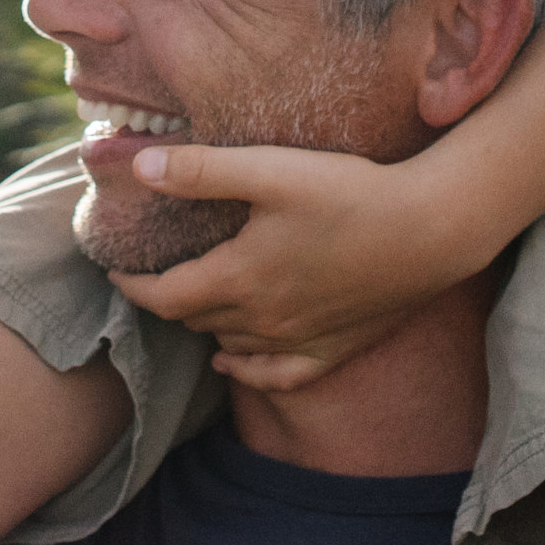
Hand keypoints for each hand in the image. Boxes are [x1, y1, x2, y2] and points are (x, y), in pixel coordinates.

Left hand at [103, 143, 487, 389]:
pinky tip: (233, 362)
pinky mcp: (335, 347)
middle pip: (195, 320)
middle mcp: (263, 320)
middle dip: (165, 300)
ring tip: (189, 303)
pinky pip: (278, 375)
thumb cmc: (350, 193)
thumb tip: (138, 169)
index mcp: (239, 279)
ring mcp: (300, 339)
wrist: (430, 229)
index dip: (132, 285)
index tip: (114, 270)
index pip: (164, 297)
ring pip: (231, 346)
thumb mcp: (269, 170)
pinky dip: (248, 371)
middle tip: (152, 276)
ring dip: (203, 327)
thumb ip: (201, 170)